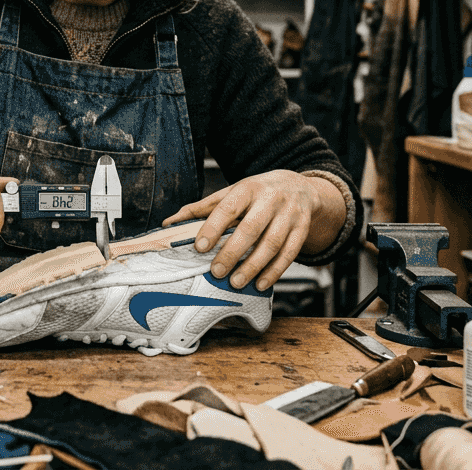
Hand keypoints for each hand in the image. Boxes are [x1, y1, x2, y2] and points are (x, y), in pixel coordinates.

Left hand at [162, 170, 333, 291]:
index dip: (213, 227)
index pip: (228, 207)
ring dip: (253, 266)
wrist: (299, 186)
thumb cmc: (258, 193)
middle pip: (251, 228)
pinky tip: (261, 283)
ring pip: (272, 243)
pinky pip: (290, 253)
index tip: (200, 247)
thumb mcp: (231, 193)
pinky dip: (275, 271)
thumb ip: (202, 208)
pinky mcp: (302, 230)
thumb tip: (169, 223)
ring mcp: (289, 215)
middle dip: (232, 252)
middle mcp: (271, 199)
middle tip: (216, 272)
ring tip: (236, 282)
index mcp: (248, 188)